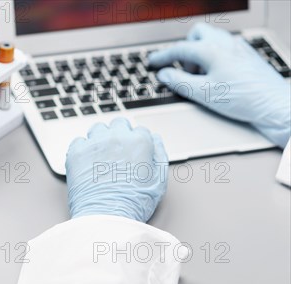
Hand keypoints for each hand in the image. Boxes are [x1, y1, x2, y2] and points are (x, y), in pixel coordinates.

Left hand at [66, 118, 167, 222]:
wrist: (106, 217)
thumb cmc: (133, 203)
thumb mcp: (159, 180)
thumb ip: (159, 154)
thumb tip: (155, 139)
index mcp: (139, 142)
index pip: (139, 130)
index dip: (137, 142)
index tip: (133, 152)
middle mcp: (116, 137)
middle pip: (118, 124)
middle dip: (119, 134)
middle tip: (118, 152)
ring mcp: (94, 143)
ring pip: (97, 129)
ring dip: (100, 138)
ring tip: (101, 156)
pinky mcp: (76, 152)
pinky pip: (78, 141)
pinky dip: (82, 148)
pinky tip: (87, 162)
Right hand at [149, 23, 290, 147]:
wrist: (274, 105)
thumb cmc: (243, 99)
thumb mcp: (203, 93)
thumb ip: (179, 82)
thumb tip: (164, 75)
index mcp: (211, 50)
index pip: (179, 49)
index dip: (162, 57)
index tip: (152, 63)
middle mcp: (225, 44)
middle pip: (197, 34)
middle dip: (185, 49)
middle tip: (182, 70)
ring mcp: (239, 48)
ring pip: (211, 39)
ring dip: (200, 53)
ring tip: (200, 76)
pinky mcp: (247, 56)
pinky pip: (224, 47)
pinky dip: (213, 56)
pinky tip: (216, 75)